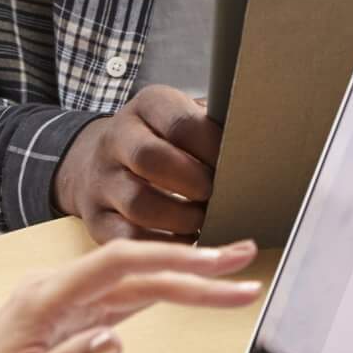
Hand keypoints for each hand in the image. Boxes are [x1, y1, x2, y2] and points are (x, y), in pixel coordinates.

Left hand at [0, 238, 261, 352]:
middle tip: (244, 262)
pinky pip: (124, 300)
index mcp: (45, 297)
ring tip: (231, 275)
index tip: (214, 263)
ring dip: (185, 279)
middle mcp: (58, 291)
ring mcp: (66, 305)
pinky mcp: (72, 322)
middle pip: (137, 268)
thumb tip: (114, 340)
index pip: (119, 265)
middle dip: (195, 264)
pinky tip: (189, 291)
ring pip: (136, 284)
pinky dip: (161, 295)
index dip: (171, 259)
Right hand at [55, 86, 221, 241]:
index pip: (181, 123)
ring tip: (205, 221)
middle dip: (193, 182)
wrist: (98, 160)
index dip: (212, 148)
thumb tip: (256, 145)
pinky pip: (127, 238)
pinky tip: (186, 243)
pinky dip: (162, 245)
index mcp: (146, 107)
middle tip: (217, 195)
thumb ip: (213, 127)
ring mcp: (101, 180)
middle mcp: (116, 139)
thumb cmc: (162, 141)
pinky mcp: (95, 219)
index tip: (236, 164)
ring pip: (139, 204)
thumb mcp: (183, 118)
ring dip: (181, 219)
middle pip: (151, 158)